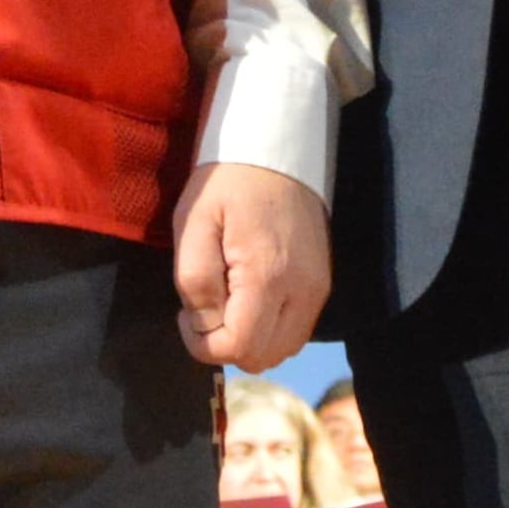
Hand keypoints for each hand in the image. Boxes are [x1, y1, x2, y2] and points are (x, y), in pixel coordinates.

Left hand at [174, 165, 330, 372]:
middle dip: (225, 345)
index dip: (202, 345)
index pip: (238, 347)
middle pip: (263, 358)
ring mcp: (318, 289)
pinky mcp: (323, 284)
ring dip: (249, 340)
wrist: (277, 148)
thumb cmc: (227, 181)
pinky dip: (270, 330)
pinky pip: (296, 330)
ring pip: (283, 350)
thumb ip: (195, 280)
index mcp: (267, 276)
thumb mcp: (194, 222)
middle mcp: (302, 292)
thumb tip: (204, 324)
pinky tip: (249, 299)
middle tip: (204, 308)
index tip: (185, 315)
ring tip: (227, 301)